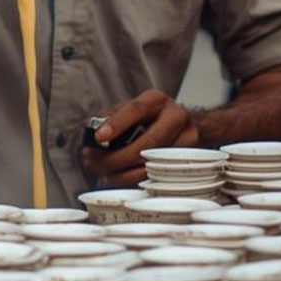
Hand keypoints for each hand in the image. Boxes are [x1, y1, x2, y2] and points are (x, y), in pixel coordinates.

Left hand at [79, 89, 198, 187]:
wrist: (186, 125)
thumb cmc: (152, 116)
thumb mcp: (133, 109)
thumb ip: (113, 116)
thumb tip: (93, 132)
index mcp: (157, 100)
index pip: (137, 109)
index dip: (117, 124)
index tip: (99, 137)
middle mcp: (175, 117)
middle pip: (148, 142)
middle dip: (116, 157)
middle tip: (93, 162)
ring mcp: (186, 140)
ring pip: (154, 164)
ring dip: (122, 174)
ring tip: (101, 172)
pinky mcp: (187, 160)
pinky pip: (159, 176)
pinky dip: (134, 180)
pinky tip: (117, 178)